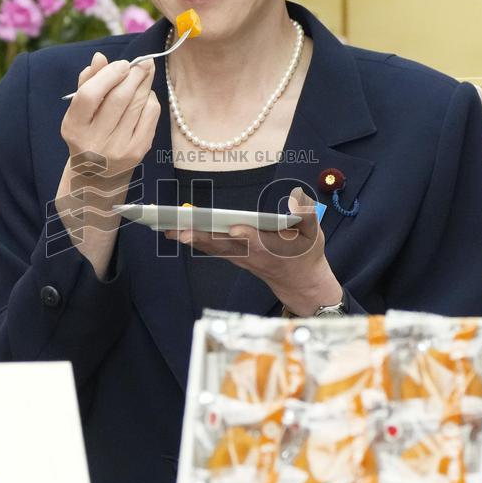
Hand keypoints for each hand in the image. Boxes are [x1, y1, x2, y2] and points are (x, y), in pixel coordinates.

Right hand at [56, 53, 160, 277]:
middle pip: (118, 98)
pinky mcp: (137, 153)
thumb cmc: (88, 135)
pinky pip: (150, 117)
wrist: (97, 178)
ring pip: (137, 104)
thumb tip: (100, 57)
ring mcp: (117, 149)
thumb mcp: (79, 113)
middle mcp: (94, 142)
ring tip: (146, 72)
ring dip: (144, 84)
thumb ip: (87, 83)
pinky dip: (151, 101)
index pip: (90, 95)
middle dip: (134, 75)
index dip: (108, 75)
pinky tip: (146, 96)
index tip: (121, 64)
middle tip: (142, 62)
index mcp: (73, 128)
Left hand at [164, 186, 341, 313]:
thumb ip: (308, 215)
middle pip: (225, 244)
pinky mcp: (233, 257)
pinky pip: (210, 248)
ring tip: (166, 227)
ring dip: (190, 238)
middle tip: (181, 228)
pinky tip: (175, 232)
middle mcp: (251, 254)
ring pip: (213, 247)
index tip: (235, 228)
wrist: (299, 282)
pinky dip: (193, 240)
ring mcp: (239, 257)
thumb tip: (297, 200)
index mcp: (272, 247)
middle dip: (203, 236)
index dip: (247, 235)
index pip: (257, 241)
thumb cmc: (307, 253)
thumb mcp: (315, 234)